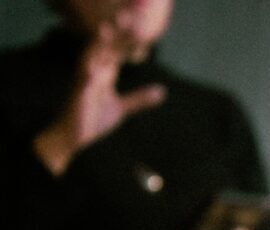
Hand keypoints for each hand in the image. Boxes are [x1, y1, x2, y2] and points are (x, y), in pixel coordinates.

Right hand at [33, 17, 165, 174]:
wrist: (73, 138)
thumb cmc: (92, 119)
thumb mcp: (121, 109)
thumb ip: (139, 98)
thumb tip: (161, 91)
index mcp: (104, 74)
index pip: (117, 52)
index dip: (129, 39)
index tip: (143, 25)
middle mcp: (93, 73)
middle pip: (105, 49)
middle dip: (115, 34)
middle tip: (127, 16)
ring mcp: (84, 84)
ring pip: (90, 59)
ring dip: (97, 46)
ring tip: (105, 30)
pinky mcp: (77, 99)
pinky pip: (81, 86)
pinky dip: (86, 77)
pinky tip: (91, 71)